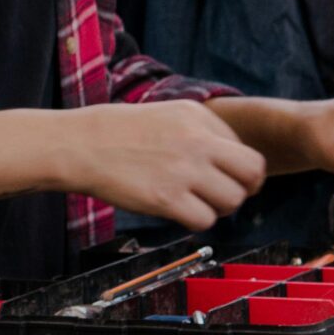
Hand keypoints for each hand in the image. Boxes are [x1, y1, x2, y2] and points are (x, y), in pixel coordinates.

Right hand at [63, 100, 266, 230]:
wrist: (80, 145)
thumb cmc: (119, 132)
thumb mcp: (168, 114)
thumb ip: (203, 131)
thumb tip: (232, 163)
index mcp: (198, 116)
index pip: (244, 149)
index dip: (237, 169)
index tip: (222, 177)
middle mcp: (197, 140)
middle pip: (253, 172)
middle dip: (245, 188)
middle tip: (224, 195)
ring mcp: (183, 170)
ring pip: (232, 200)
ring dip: (218, 207)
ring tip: (194, 202)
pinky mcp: (167, 198)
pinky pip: (205, 220)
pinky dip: (196, 221)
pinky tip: (177, 211)